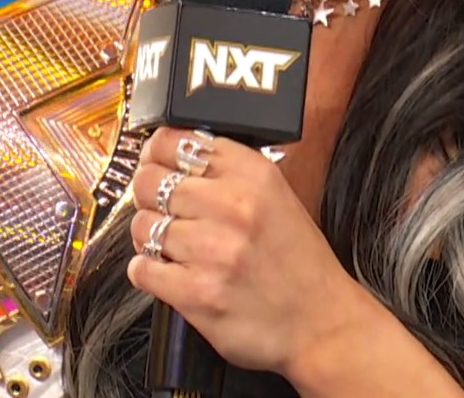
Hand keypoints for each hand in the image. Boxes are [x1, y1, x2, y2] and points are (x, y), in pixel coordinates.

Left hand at [125, 128, 362, 375]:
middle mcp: (232, 206)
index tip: (154, 163)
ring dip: (149, 237)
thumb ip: (229, 171)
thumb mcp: (276, 196)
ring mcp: (212, 250)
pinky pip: (142, 269)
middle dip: (148, 196)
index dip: (155, 153)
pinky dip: (146, 271)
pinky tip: (167, 272)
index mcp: (252, 174)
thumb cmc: (298, 262)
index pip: (175, 141)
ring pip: (143, 225)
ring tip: (171, 246)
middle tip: (159, 209)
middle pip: (150, 181)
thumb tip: (171, 155)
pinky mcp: (196, 292)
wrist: (321, 322)